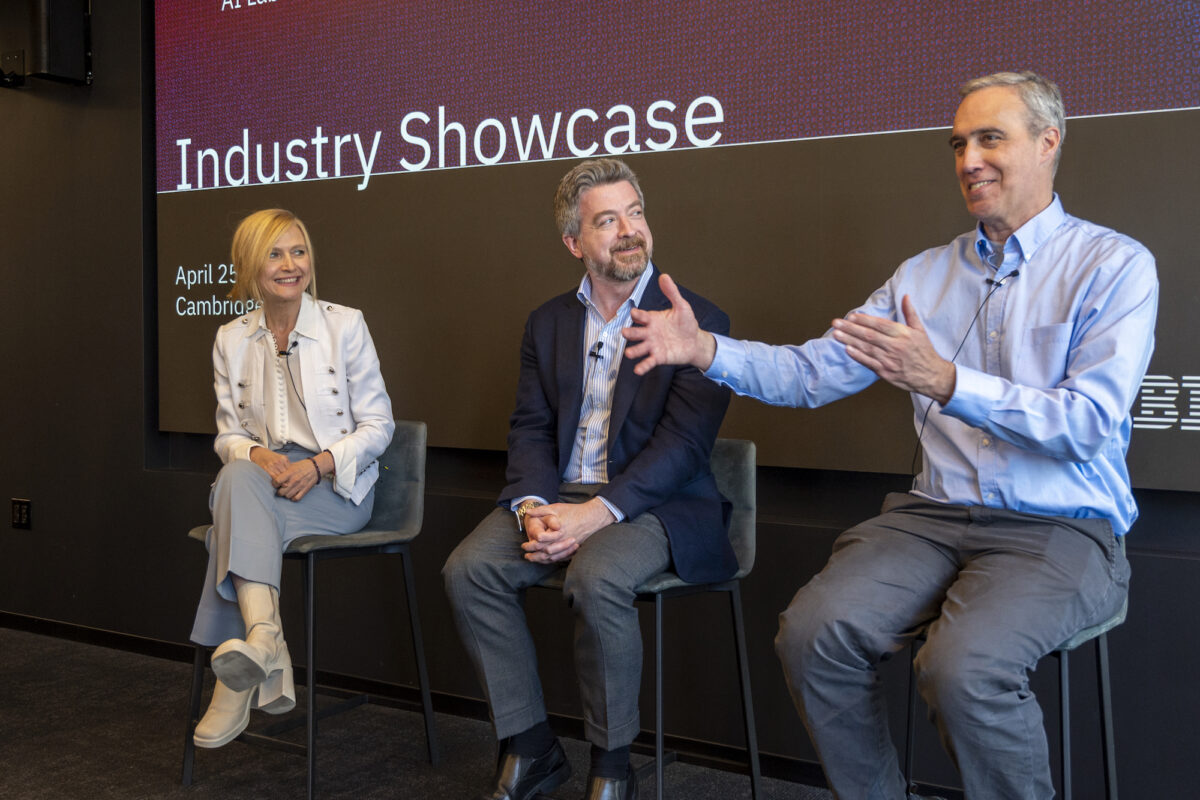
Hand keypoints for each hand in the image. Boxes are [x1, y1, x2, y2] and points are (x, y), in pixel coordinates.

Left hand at [250, 447, 319, 500]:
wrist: (315, 468)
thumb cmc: (301, 466)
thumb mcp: (291, 466)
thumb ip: (282, 471)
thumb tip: (272, 476)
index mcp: (290, 472)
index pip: (277, 481)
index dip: (274, 484)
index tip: (275, 483)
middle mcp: (294, 480)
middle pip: (281, 492)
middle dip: (279, 491)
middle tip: (280, 489)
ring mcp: (300, 486)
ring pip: (287, 496)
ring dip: (286, 495)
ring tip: (286, 491)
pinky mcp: (305, 490)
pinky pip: (296, 498)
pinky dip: (293, 498)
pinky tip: (292, 494)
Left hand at [520, 499, 615, 562]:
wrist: (592, 516)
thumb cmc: (573, 511)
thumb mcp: (556, 508)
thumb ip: (541, 510)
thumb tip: (528, 512)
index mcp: (556, 532)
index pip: (540, 543)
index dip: (530, 546)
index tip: (524, 546)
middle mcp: (562, 542)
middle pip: (545, 554)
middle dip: (534, 556)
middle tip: (526, 556)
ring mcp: (568, 547)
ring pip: (553, 558)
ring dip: (542, 560)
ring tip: (533, 560)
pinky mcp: (573, 549)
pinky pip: (561, 558)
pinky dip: (552, 561)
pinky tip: (547, 560)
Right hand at [623, 273, 716, 375]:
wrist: (694, 341)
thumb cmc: (686, 323)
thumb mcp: (681, 306)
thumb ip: (672, 293)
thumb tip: (665, 276)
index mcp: (652, 319)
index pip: (641, 316)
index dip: (638, 315)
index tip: (634, 314)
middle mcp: (649, 332)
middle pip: (636, 333)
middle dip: (630, 333)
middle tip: (625, 333)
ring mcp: (652, 345)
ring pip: (639, 348)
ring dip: (633, 351)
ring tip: (629, 354)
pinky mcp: (658, 357)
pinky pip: (648, 362)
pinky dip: (642, 366)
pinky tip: (638, 370)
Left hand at [830, 295, 955, 403]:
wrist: (932, 376)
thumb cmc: (925, 352)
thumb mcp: (920, 330)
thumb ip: (910, 313)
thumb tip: (905, 296)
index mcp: (903, 334)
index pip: (880, 325)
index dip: (864, 320)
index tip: (851, 316)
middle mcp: (895, 346)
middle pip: (869, 335)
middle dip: (850, 328)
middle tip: (836, 323)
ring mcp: (889, 360)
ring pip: (866, 348)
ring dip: (849, 341)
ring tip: (836, 334)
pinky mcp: (886, 372)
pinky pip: (869, 362)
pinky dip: (857, 356)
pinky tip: (847, 349)